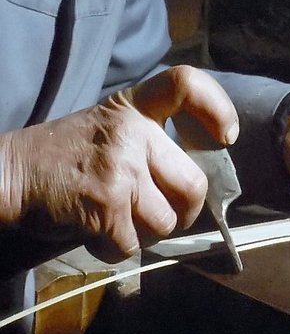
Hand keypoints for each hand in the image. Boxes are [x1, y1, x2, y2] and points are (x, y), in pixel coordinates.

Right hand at [0, 65, 237, 260]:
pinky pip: (133, 245)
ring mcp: (122, 166)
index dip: (216, 107)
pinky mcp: (107, 203)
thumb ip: (150, 144)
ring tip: (117, 220)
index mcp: (135, 106)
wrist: (10, 173)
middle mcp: (134, 131)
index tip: (225, 136)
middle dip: (182, 212)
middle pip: (193, 184)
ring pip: (166, 222)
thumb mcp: (110, 128)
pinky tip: (94, 231)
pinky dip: (114, 249)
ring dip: (145, 234)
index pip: (186, 84)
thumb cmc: (65, 157)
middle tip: (160, 215)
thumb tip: (196, 186)